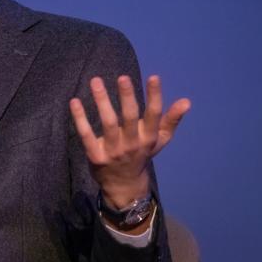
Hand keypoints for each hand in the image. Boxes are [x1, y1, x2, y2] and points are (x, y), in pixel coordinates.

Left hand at [69, 75, 190, 208]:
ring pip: (108, 123)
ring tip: (96, 81)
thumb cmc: (141, 154)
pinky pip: (86, 135)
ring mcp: (114, 151)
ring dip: (102, 101)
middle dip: (127, 97)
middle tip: (123, 77)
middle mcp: (133, 144)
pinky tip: (74, 101)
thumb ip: (171, 120)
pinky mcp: (96, 156)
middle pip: (130, 117)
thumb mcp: (159, 140)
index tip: (154, 77)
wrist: (124, 184)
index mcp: (149, 138)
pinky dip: (80, 118)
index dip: (155, 96)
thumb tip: (186, 101)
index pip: (154, 115)